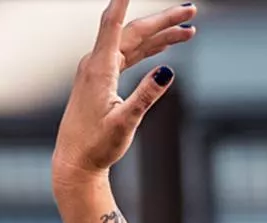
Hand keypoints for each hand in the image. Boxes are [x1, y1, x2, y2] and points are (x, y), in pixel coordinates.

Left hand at [53, 1, 195, 187]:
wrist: (74, 162)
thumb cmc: (96, 147)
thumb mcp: (125, 123)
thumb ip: (146, 96)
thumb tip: (168, 71)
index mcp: (100, 68)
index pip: (113, 22)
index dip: (124, 0)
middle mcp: (97, 62)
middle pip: (134, 30)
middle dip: (164, 20)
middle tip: (192, 10)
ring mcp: (99, 69)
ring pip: (134, 42)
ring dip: (161, 35)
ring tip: (189, 30)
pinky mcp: (102, 78)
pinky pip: (128, 55)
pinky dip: (148, 49)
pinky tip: (164, 47)